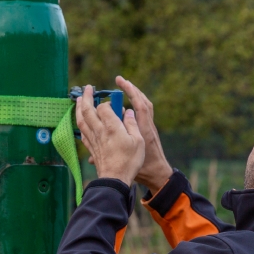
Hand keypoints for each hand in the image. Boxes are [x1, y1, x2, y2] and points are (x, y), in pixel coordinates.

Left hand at [76, 86, 144, 185]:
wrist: (115, 179)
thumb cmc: (129, 161)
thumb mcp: (138, 141)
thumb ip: (132, 124)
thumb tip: (128, 112)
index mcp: (112, 127)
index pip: (104, 107)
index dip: (108, 102)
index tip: (114, 103)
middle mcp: (99, 131)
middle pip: (87, 109)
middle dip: (86, 97)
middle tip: (87, 88)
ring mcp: (93, 139)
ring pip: (81, 120)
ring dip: (79, 108)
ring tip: (78, 99)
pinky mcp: (91, 148)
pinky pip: (82, 132)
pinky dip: (79, 122)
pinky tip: (80, 121)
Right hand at [115, 76, 172, 193]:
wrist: (158, 174)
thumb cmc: (145, 168)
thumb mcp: (130, 158)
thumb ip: (112, 152)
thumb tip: (94, 152)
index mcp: (144, 129)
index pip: (139, 105)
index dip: (131, 92)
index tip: (120, 82)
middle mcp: (147, 125)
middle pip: (143, 101)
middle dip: (131, 88)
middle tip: (120, 80)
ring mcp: (148, 127)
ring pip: (144, 105)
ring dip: (135, 94)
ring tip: (124, 86)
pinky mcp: (148, 131)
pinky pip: (144, 112)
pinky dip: (137, 103)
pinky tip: (126, 104)